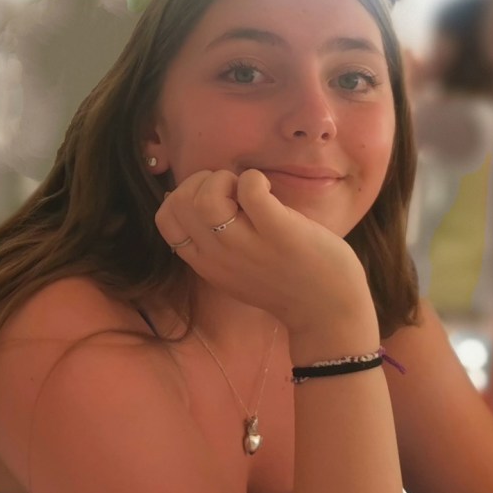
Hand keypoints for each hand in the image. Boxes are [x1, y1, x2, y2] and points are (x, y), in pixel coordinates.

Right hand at [156, 168, 375, 333]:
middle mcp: (218, 256)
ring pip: (206, 199)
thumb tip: (203, 199)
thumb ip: (218, 245)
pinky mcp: (277, 233)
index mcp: (206, 263)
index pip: (166, 220)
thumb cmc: (287, 283)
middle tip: (233, 193)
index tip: (214, 200)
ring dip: (225, 180)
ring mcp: (246, 246)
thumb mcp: (237, 271)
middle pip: (180, 203)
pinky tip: (270, 191)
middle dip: (203, 182)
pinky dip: (256, 179)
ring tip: (249, 193)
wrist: (327, 312)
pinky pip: (250, 189)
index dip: (184, 196)